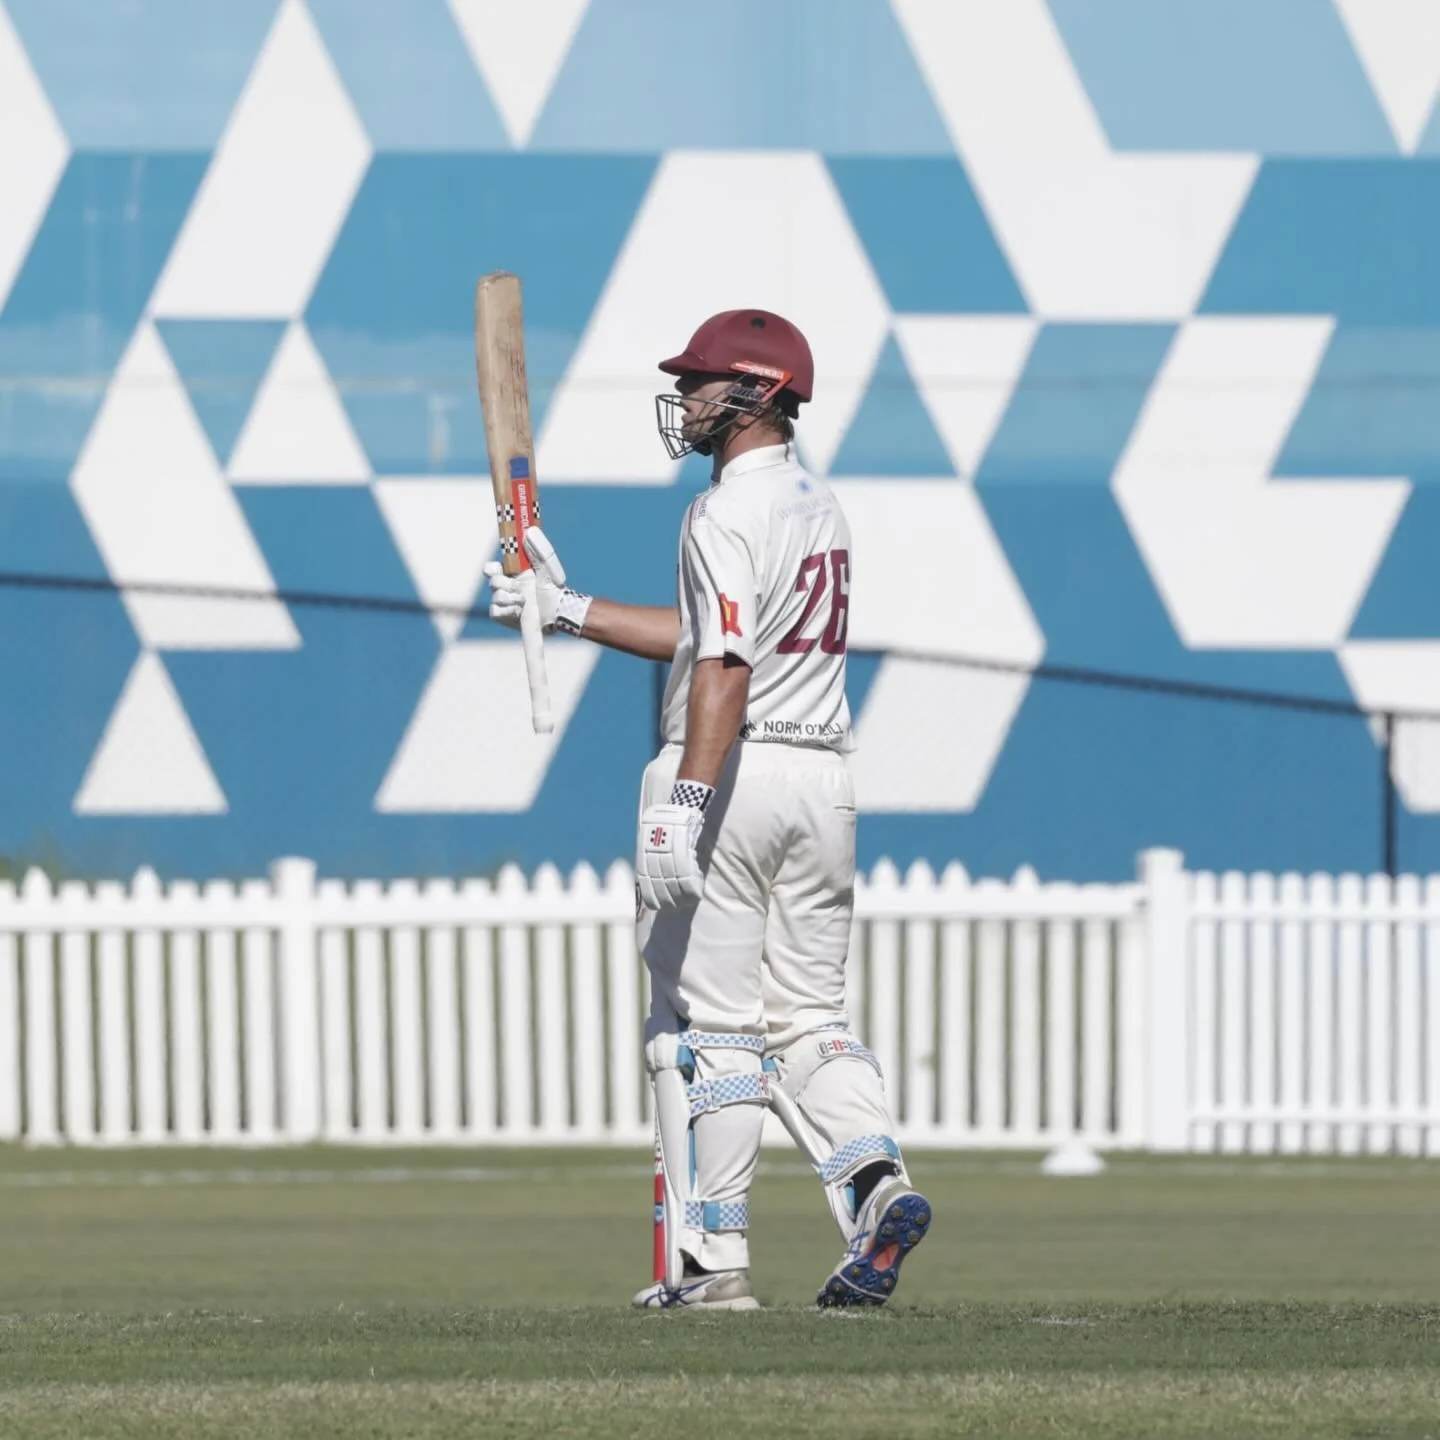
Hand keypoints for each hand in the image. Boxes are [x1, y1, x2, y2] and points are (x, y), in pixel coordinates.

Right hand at [484, 528, 589, 634]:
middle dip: (504, 583)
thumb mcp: (548, 568)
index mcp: (514, 574)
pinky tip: (519, 611)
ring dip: (510, 598)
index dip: (491, 568)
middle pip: (492, 581)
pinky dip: (507, 611)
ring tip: (524, 601)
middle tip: (518, 587)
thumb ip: (540, 549)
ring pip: (495, 596)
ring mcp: (504, 603)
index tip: (499, 568)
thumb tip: (530, 531)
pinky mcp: (503, 617)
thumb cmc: (554, 590)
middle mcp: (507, 587)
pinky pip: (495, 611)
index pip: (492, 568)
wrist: (557, 614)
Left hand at [636, 781, 714, 909]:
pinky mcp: (684, 846)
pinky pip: (686, 871)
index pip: (645, 878)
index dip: (650, 894)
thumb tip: (654, 874)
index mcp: (645, 849)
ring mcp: (669, 848)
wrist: (680, 804)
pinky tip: (694, 892)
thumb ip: (651, 854)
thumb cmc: (668, 821)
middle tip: (671, 908)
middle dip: (665, 898)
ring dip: (680, 894)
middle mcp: (654, 850)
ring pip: (673, 879)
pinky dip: (691, 884)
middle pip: (659, 881)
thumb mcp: (652, 837)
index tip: (654, 906)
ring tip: (685, 903)